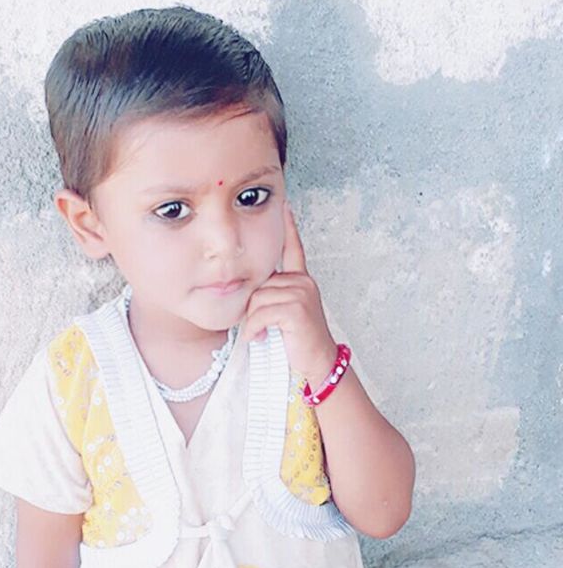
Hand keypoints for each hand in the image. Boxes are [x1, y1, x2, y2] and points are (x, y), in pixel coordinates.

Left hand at [241, 199, 336, 384]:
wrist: (318, 363)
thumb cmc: (299, 341)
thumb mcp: (287, 313)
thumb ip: (274, 296)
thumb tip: (250, 294)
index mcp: (302, 280)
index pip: (294, 248)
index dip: (289, 227)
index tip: (285, 204)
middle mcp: (303, 282)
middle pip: (260, 284)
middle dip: (253, 308)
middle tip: (260, 327)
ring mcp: (301, 294)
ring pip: (258, 300)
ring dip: (253, 322)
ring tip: (261, 334)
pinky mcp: (295, 309)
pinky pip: (260, 314)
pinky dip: (254, 329)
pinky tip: (259, 338)